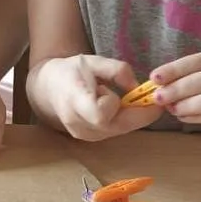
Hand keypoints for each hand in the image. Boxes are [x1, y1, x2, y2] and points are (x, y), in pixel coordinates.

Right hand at [33, 55, 161, 141]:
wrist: (49, 89)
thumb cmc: (71, 71)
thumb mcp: (93, 61)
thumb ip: (116, 70)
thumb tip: (137, 86)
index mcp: (75, 102)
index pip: (100, 114)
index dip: (114, 103)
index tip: (120, 89)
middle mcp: (79, 125)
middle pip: (118, 126)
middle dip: (139, 112)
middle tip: (151, 97)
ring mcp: (85, 136)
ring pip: (120, 130)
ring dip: (131, 116)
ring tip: (124, 98)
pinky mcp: (90, 140)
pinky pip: (115, 131)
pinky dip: (123, 119)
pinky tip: (118, 107)